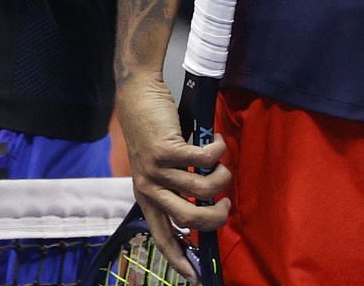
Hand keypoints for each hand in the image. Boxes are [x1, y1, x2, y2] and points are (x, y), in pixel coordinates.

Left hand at [117, 76, 229, 281]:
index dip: (179, 257)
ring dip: (222, 177)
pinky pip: (205, 159)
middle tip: (226, 204)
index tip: (194, 276)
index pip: (162, 236)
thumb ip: (176, 188)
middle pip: (189, 217)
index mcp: (146, 197)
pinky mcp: (165, 150)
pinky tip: (218, 142)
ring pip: (202, 188)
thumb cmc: (153, 131)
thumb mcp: (159, 168)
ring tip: (223, 165)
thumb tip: (207, 205)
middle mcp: (148, 187)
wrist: (138, 95)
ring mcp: (155, 169)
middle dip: (216, 216)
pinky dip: (218, 151)